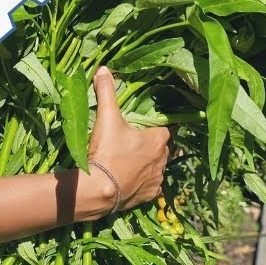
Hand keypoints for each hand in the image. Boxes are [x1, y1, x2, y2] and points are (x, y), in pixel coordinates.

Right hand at [81, 67, 169, 216]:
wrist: (98, 191)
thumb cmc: (107, 152)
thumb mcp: (107, 118)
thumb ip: (107, 92)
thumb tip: (104, 68)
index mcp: (160, 139)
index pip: (166, 126)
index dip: (157, 124)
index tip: (146, 125)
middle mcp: (165, 159)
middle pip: (163, 146)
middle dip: (152, 144)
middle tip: (134, 141)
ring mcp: (158, 179)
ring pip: (158, 166)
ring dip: (148, 163)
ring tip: (130, 160)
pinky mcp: (150, 195)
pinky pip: (152, 185)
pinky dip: (144, 181)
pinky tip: (131, 177)